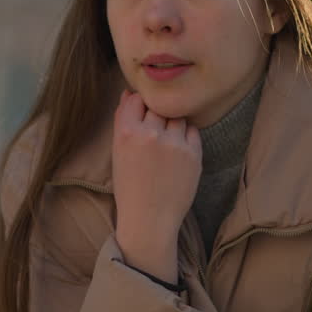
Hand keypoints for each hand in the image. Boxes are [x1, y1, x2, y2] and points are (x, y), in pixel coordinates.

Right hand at [111, 90, 201, 284]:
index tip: (140, 119)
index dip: (138, 106)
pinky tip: (177, 154)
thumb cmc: (130, 187)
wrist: (150, 219)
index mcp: (126, 132)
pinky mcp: (194, 153)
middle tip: (154, 136)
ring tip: (166, 147)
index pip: (135, 99)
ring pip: (176, 117)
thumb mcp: (118, 152)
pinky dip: (186, 137)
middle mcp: (150, 134)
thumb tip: (130, 92)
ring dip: (172, 125)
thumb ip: (123, 120)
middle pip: (158, 106)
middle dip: (156, 117)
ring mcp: (174, 143)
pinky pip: (192, 131)